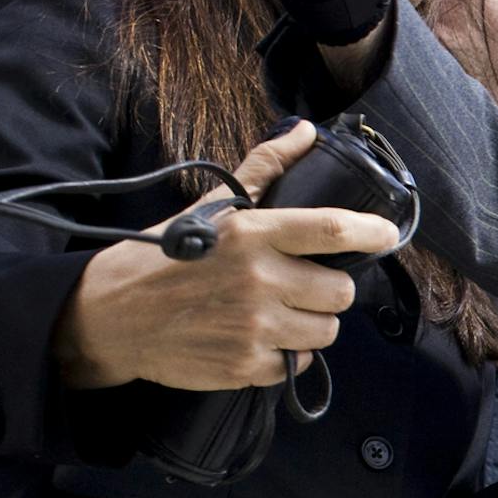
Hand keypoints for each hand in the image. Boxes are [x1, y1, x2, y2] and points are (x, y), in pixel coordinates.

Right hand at [50, 121, 399, 389]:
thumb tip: (304, 131)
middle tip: (303, 285)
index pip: (333, 230)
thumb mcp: (211, 206)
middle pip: (341, 293)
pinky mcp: (245, 366)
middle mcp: (258, 280)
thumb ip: (264, 169)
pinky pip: (297, 364)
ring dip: (311, 324)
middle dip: (329, 289)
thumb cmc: (163, 255)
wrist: (108, 316)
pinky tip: (258, 337)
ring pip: (326, 331)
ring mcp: (253, 327)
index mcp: (252, 234)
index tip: (389, 234)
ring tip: (280, 312)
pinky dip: (285, 355)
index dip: (373, 232)